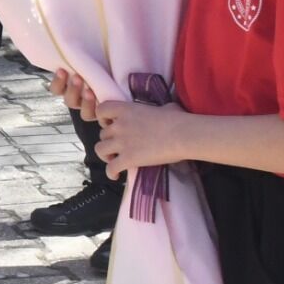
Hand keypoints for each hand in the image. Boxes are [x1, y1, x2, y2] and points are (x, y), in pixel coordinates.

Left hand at [50, 68, 187, 177]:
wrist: (183, 135)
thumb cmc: (178, 119)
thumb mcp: (165, 108)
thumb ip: (157, 110)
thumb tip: (166, 111)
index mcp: (126, 109)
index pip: (101, 110)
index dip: (102, 118)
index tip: (110, 123)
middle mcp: (119, 125)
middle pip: (102, 133)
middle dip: (109, 140)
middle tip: (118, 146)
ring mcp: (122, 142)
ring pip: (100, 150)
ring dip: (106, 155)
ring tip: (114, 159)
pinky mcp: (127, 159)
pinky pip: (110, 168)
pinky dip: (111, 172)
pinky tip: (116, 175)